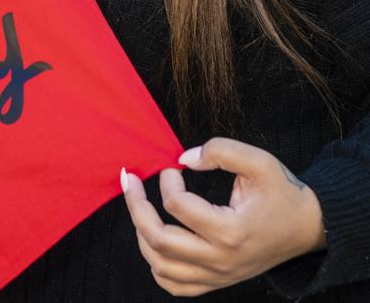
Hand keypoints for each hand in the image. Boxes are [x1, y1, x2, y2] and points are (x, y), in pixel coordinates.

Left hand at [122, 137, 326, 296]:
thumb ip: (221, 151)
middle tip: (130, 180)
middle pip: (160, 240)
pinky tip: (153, 239)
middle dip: (136, 206)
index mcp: (231, 231)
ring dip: (141, 234)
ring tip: (139, 206)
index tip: (173, 167)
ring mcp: (217, 275)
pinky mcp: (216, 281)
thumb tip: (183, 158)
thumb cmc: (282, 193)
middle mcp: (221, 259)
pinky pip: (174, 285)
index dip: (168, 180)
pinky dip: (157, 265)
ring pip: (161, 266)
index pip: (178, 207)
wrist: (307, 228)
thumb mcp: (259, 162)